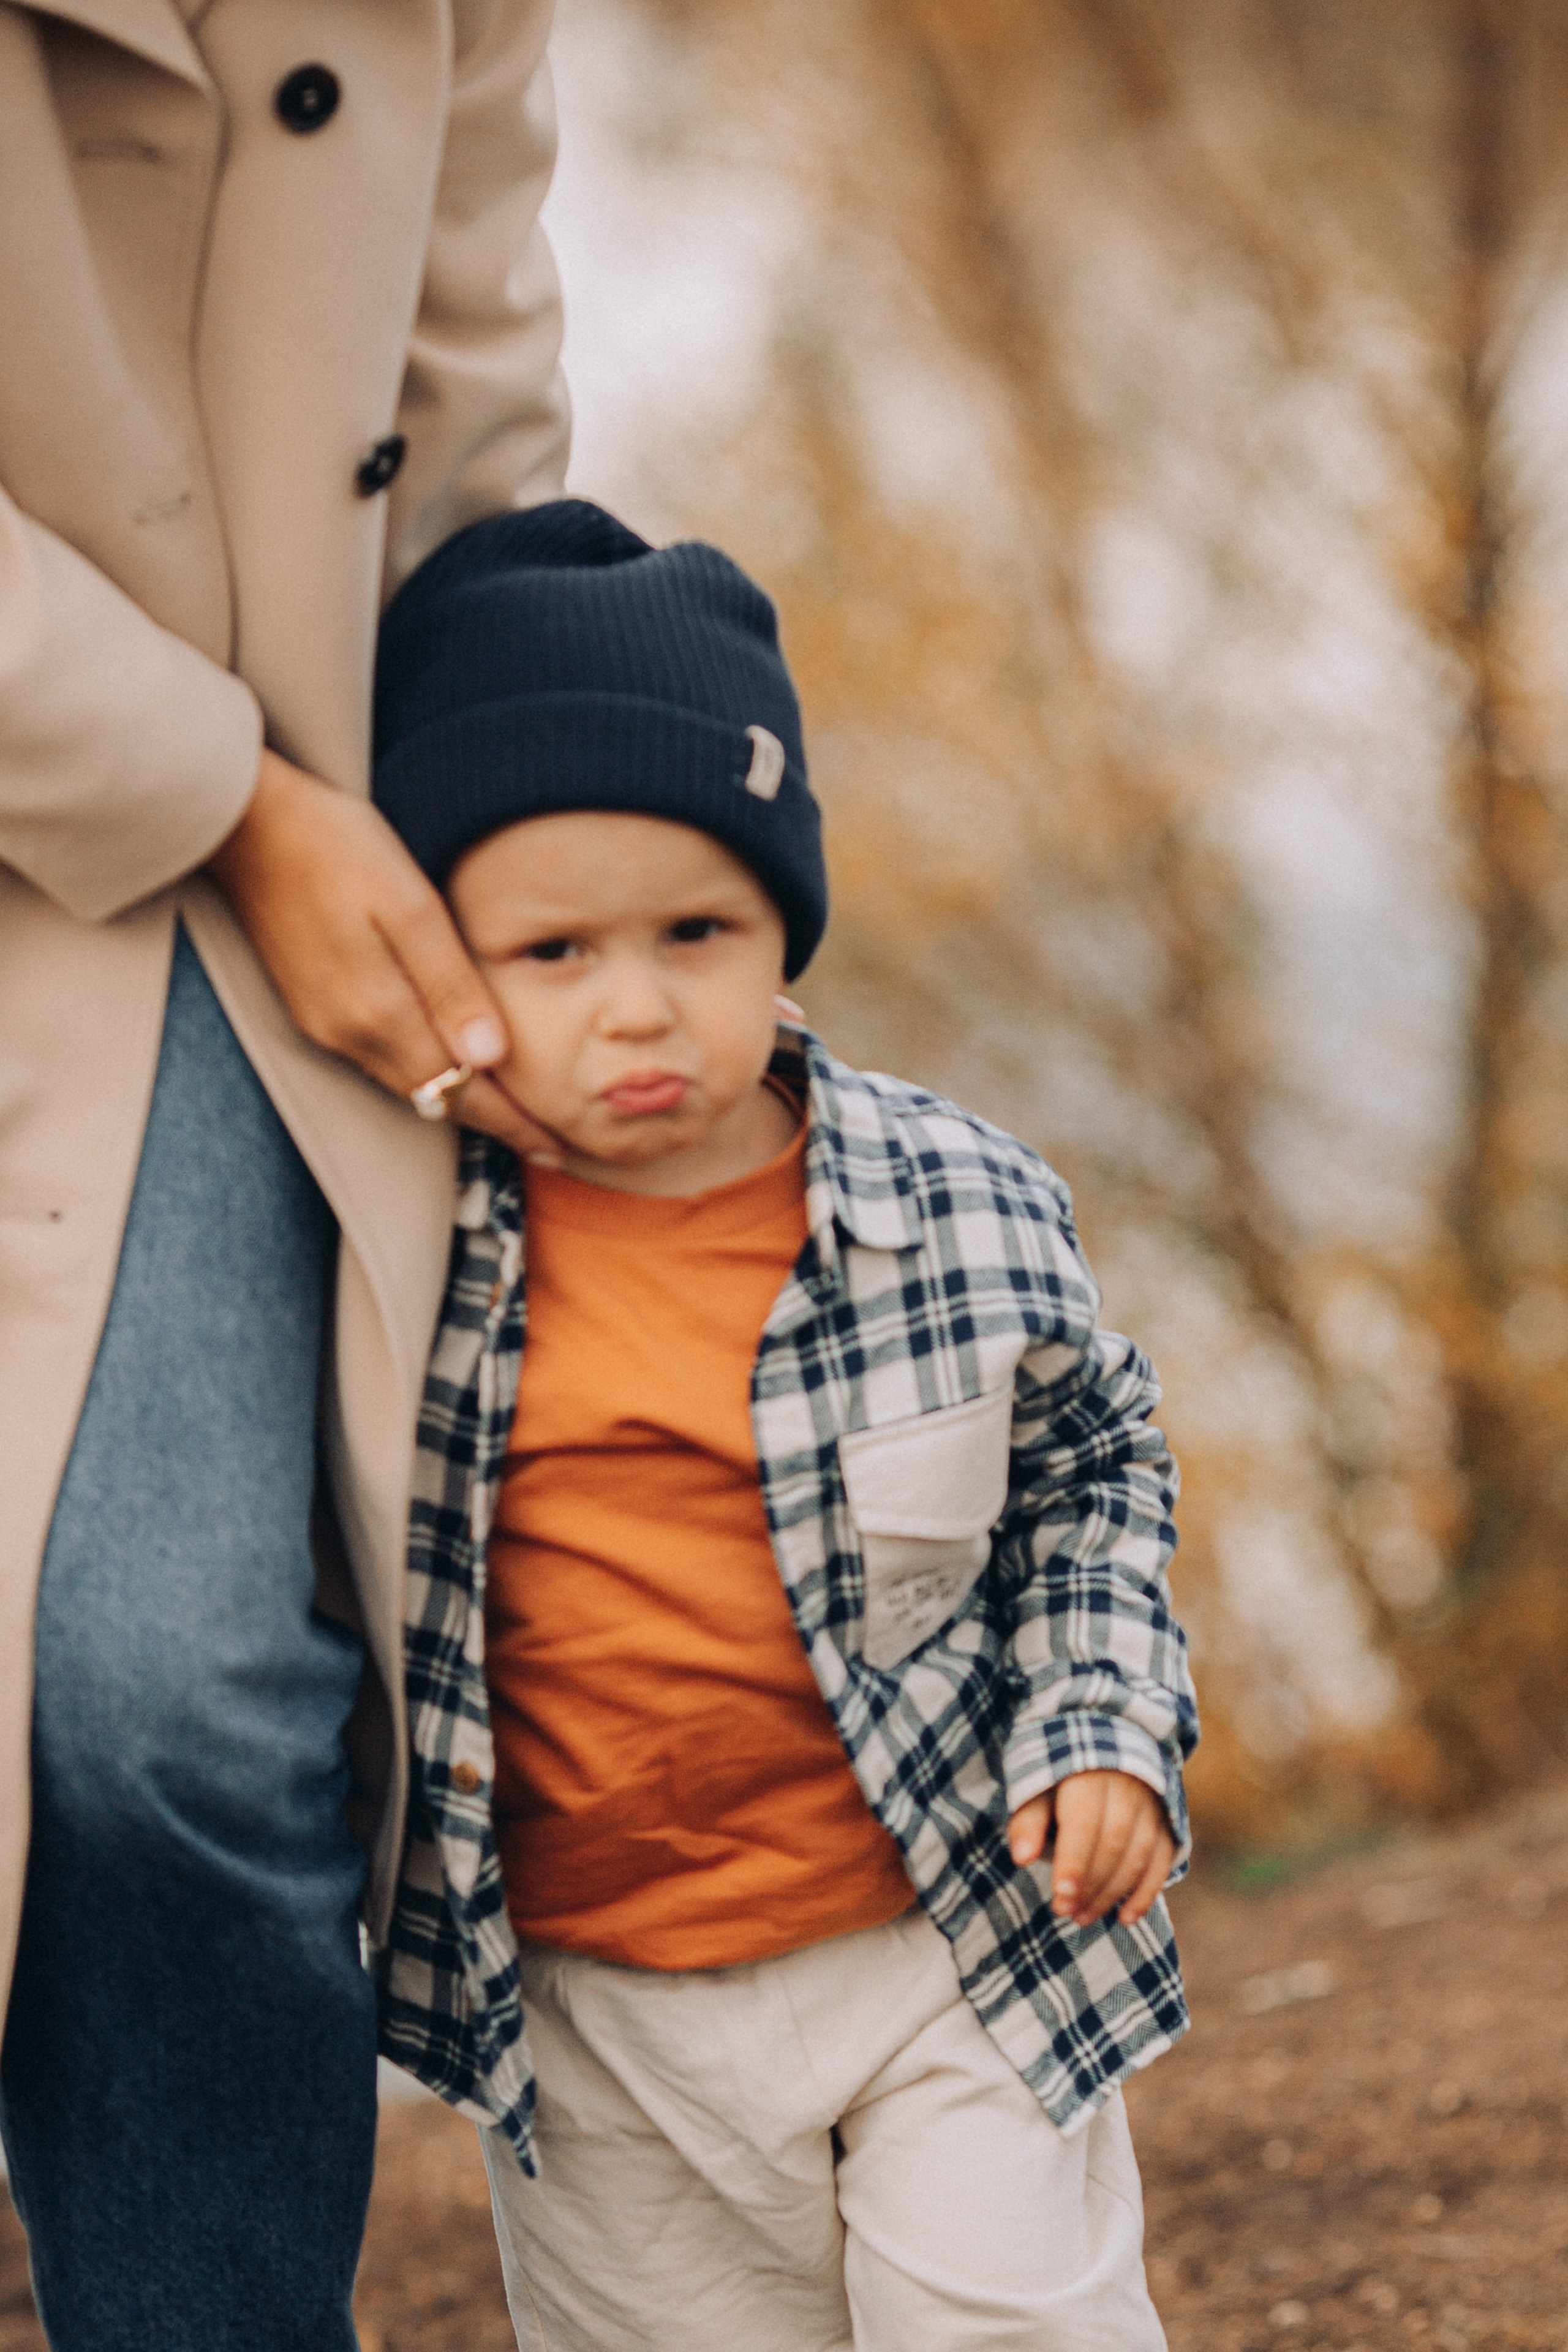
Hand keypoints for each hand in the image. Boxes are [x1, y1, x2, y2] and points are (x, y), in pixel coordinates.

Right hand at [207, 750, 562, 1161]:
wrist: (243, 823)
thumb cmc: (337, 846)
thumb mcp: (409, 904)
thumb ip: (449, 984)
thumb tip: (489, 1058)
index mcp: (379, 1013)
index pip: (460, 1091)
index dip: (510, 1123)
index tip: (555, 1148)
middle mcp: (348, 1033)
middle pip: (433, 1099)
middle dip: (492, 1122)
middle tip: (545, 1142)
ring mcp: (324, 1023)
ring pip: (405, 1084)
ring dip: (455, 1103)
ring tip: (507, 1113)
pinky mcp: (311, 1006)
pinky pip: (378, 1060)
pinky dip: (421, 1074)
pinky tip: (444, 1065)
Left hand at [1007, 1770, 1174, 1927]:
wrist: (1105, 1747)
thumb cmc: (1061, 1778)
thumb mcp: (1038, 1789)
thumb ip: (1029, 1821)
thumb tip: (1021, 1858)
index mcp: (1089, 1776)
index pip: (1083, 1825)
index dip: (1073, 1863)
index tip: (1060, 1897)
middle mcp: (1126, 1788)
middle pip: (1112, 1846)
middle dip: (1089, 1886)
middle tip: (1065, 1912)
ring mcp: (1151, 1807)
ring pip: (1137, 1858)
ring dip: (1111, 1895)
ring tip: (1083, 1917)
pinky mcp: (1165, 1824)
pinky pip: (1161, 1863)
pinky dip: (1145, 1894)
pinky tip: (1126, 1918)